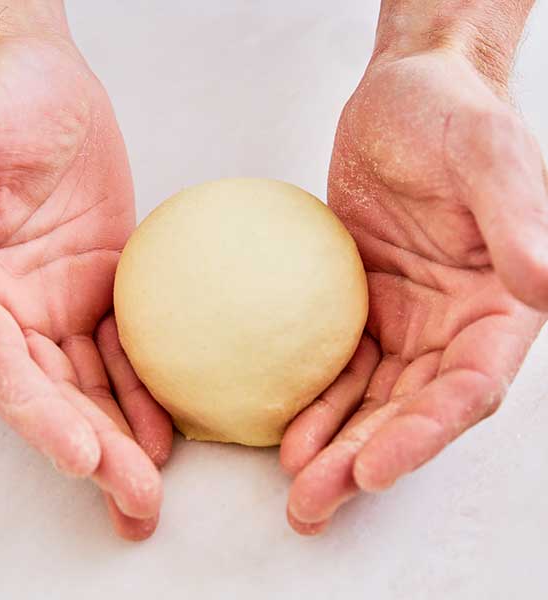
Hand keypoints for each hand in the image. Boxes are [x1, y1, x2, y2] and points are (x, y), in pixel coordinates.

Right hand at [0, 11, 171, 539]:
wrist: (46, 81)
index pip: (0, 366)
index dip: (38, 415)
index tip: (84, 454)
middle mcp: (12, 307)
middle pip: (50, 394)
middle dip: (93, 451)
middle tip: (138, 501)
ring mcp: (58, 302)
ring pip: (88, 385)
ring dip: (122, 439)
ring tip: (153, 489)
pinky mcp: (101, 288)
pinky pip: (124, 348)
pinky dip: (143, 390)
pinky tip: (167, 428)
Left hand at [280, 49, 546, 532]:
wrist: (404, 97)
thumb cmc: (453, 115)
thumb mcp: (487, 156)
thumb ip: (518, 222)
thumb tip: (545, 287)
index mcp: (498, 307)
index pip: (467, 389)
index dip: (424, 435)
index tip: (374, 468)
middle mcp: (453, 326)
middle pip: (411, 412)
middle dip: (364, 462)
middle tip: (312, 503)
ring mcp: (404, 320)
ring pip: (371, 400)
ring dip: (334, 447)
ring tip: (295, 486)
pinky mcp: (360, 305)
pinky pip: (336, 363)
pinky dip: (314, 400)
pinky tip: (285, 429)